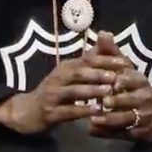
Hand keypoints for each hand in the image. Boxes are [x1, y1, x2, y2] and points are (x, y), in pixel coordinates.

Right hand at [0, 47, 124, 134]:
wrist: (27, 111)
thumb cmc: (55, 92)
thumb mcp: (70, 75)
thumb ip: (89, 62)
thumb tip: (107, 38)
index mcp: (66, 67)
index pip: (87, 59)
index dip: (106, 60)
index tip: (125, 63)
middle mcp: (58, 77)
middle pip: (80, 72)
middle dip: (99, 73)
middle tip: (117, 76)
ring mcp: (53, 95)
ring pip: (74, 91)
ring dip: (92, 90)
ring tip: (109, 92)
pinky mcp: (50, 112)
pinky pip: (68, 111)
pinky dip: (83, 110)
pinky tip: (96, 112)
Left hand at [86, 32, 151, 141]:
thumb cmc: (134, 87)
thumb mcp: (125, 68)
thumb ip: (112, 52)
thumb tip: (102, 32)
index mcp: (140, 81)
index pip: (132, 78)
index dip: (123, 79)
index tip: (111, 79)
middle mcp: (144, 98)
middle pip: (132, 99)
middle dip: (119, 100)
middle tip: (104, 101)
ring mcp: (144, 117)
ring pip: (128, 118)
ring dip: (112, 119)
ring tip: (95, 118)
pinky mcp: (140, 133)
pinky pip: (124, 133)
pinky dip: (109, 132)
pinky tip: (94, 130)